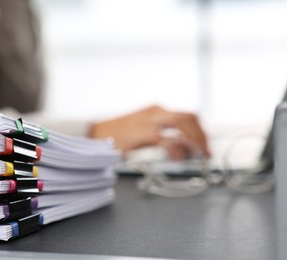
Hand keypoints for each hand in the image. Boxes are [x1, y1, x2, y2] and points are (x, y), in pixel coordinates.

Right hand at [90, 105, 209, 159]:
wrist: (95, 134)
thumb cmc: (117, 135)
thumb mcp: (142, 130)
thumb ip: (161, 136)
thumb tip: (181, 148)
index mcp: (156, 110)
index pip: (187, 115)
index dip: (200, 130)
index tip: (205, 144)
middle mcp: (156, 111)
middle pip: (189, 117)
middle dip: (202, 135)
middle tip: (206, 152)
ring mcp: (150, 120)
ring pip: (182, 124)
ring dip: (195, 140)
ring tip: (199, 155)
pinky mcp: (143, 133)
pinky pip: (167, 139)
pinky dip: (177, 149)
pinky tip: (178, 158)